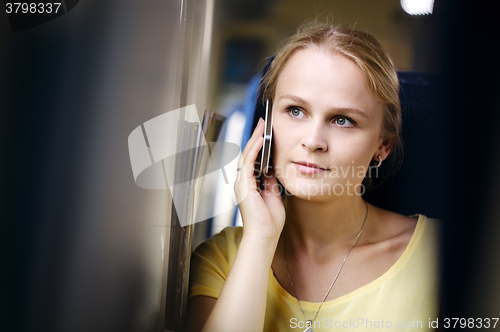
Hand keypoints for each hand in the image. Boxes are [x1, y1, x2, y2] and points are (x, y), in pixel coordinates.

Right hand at [234, 118, 285, 242]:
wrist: (265, 236)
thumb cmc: (270, 221)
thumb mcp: (274, 195)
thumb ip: (271, 181)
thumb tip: (273, 168)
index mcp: (250, 185)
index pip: (253, 160)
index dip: (259, 145)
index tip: (266, 133)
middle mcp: (243, 182)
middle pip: (248, 154)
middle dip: (256, 137)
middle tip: (263, 123)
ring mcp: (241, 183)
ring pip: (246, 155)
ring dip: (255, 140)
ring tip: (263, 126)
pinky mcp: (243, 186)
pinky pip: (247, 163)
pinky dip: (254, 150)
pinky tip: (261, 140)